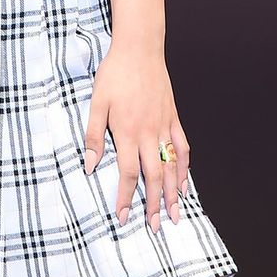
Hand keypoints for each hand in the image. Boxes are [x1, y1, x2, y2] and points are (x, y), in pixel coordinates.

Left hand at [82, 41, 190, 232]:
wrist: (139, 49)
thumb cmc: (114, 73)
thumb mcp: (97, 102)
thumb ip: (94, 135)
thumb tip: (90, 166)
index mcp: (127, 131)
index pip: (129, 173)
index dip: (126, 197)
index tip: (123, 217)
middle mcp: (148, 133)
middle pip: (154, 176)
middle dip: (154, 205)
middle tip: (156, 228)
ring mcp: (164, 126)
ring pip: (172, 166)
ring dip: (174, 193)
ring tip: (177, 215)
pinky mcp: (173, 117)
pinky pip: (182, 147)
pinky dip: (185, 167)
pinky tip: (185, 182)